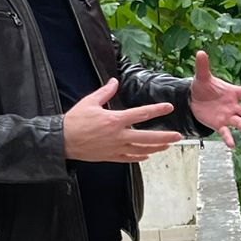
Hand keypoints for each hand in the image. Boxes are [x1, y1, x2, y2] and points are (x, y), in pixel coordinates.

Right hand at [62, 78, 183, 162]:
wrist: (62, 140)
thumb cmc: (74, 121)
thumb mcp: (89, 102)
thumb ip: (105, 92)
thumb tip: (114, 82)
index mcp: (115, 120)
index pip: (141, 114)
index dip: (157, 110)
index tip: (168, 108)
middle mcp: (118, 135)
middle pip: (147, 137)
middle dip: (165, 136)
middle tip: (178, 136)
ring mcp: (115, 148)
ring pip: (141, 150)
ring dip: (156, 148)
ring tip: (168, 145)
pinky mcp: (110, 157)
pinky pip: (129, 158)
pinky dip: (140, 157)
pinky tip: (147, 155)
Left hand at [189, 51, 240, 148]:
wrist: (194, 101)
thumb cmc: (203, 88)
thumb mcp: (202, 77)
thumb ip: (203, 66)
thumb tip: (200, 52)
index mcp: (232, 92)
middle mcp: (233, 106)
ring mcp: (228, 116)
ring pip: (239, 122)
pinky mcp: (220, 125)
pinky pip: (225, 132)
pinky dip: (229, 139)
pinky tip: (232, 146)